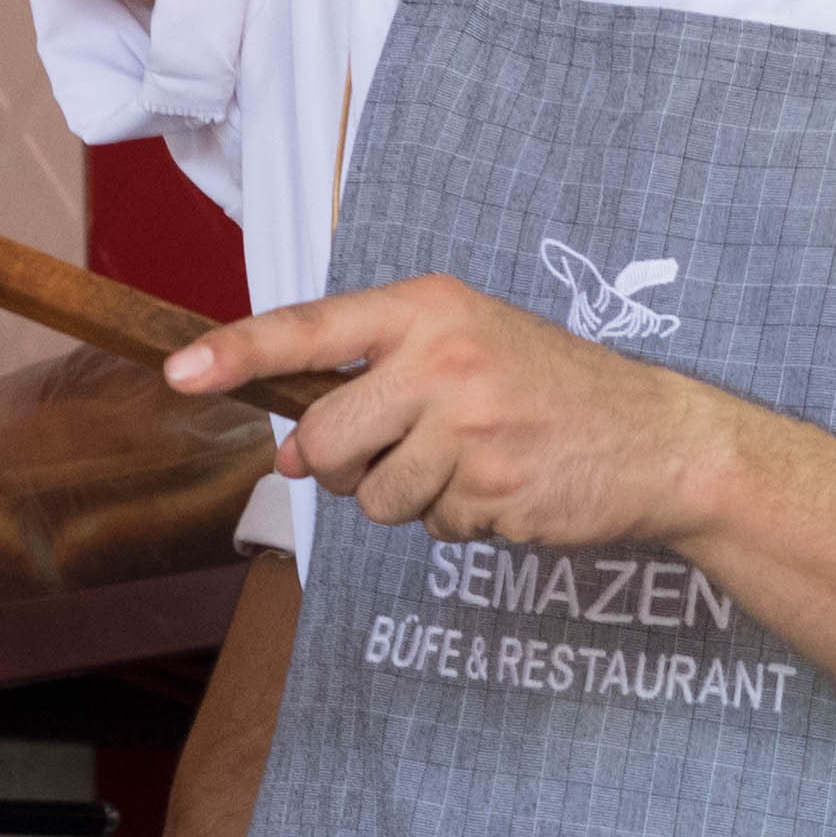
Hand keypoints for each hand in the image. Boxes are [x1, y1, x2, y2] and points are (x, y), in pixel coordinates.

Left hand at [169, 274, 747, 549]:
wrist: (656, 437)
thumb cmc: (546, 385)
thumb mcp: (465, 342)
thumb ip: (377, 376)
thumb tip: (295, 446)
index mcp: (428, 308)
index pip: (310, 328)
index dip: (236, 352)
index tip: (178, 373)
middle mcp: (443, 362)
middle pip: (328, 436)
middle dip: (344, 463)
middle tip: (396, 453)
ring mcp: (469, 430)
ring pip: (375, 496)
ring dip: (409, 498)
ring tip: (468, 465)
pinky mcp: (493, 494)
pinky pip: (431, 528)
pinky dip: (455, 521)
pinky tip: (500, 490)